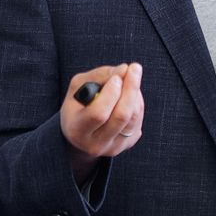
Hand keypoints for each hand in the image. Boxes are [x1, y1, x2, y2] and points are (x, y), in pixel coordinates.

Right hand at [61, 63, 143, 179]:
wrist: (81, 133)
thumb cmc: (78, 104)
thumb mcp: (78, 86)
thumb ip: (99, 76)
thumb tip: (124, 69)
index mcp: (77, 129)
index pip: (98, 113)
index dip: (110, 94)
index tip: (117, 77)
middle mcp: (95, 143)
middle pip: (121, 116)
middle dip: (130, 89)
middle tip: (134, 68)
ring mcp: (112, 147)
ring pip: (133, 118)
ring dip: (135, 95)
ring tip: (131, 78)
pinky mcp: (126, 146)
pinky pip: (138, 122)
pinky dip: (137, 104)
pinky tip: (130, 95)